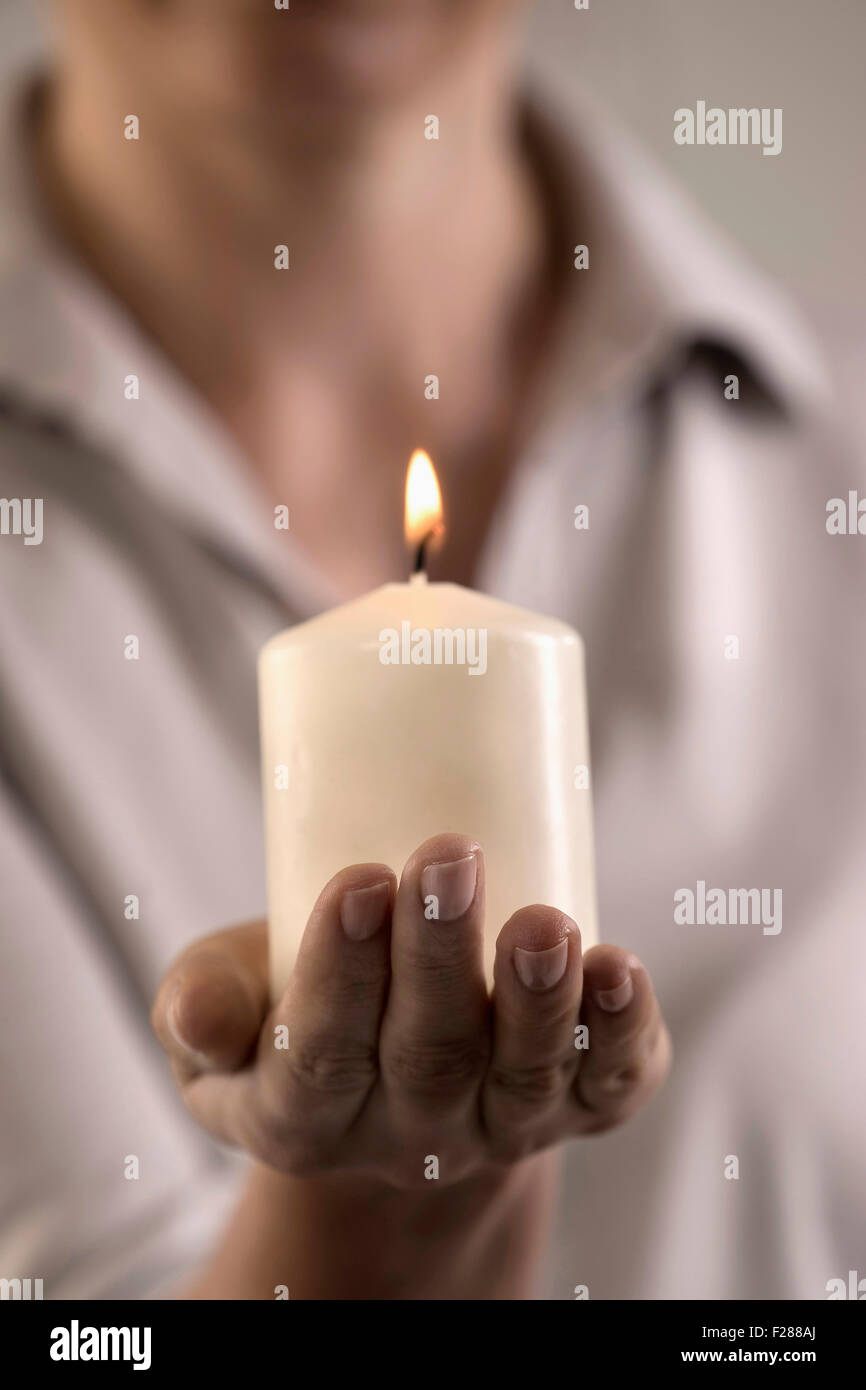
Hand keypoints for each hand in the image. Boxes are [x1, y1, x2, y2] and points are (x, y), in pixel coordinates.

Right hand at [152, 833, 670, 1190]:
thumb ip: (200, 1003)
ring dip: (537, 999)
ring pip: (523, 1075)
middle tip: (448, 856)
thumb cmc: (295, 1002)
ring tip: (546, 924)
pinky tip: (619, 971)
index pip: (318, 1054)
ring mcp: (501, 1125)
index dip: (339, 973)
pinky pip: (608, 1084)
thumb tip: (203, 1018)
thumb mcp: (223, 1000)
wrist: (394, 1065)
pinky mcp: (581, 1102)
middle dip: (440, 956)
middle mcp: (409, 1136)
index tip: (358, 881)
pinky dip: (621, 1033)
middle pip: (428, 1056)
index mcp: (304, 1115)